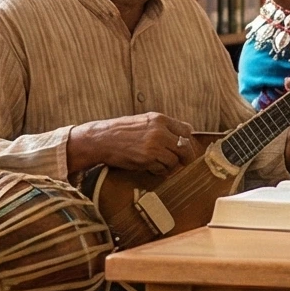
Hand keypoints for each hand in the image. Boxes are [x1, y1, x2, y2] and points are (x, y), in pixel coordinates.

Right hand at [69, 112, 200, 173]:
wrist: (101, 139)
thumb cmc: (121, 131)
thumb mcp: (144, 121)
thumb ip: (163, 126)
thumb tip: (188, 131)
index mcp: (159, 119)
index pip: (186, 130)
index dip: (188, 142)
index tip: (185, 149)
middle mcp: (159, 130)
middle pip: (185, 147)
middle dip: (185, 157)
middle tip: (181, 163)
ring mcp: (154, 144)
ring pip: (175, 160)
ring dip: (169, 166)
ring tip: (159, 165)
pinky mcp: (147, 158)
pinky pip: (163, 168)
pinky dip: (159, 171)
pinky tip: (151, 168)